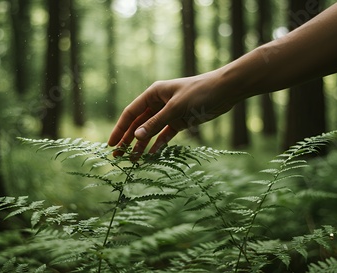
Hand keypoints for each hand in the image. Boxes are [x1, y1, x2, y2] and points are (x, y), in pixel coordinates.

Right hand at [107, 70, 237, 157]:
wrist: (225, 90)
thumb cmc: (199, 92)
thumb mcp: (176, 108)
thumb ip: (156, 123)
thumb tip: (137, 137)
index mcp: (154, 93)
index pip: (131, 113)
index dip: (120, 128)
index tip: (111, 143)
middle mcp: (159, 103)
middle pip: (139, 123)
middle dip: (128, 139)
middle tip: (118, 156)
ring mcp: (169, 113)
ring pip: (151, 131)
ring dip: (142, 145)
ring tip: (132, 160)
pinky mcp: (180, 121)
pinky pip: (165, 135)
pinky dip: (158, 144)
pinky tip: (151, 156)